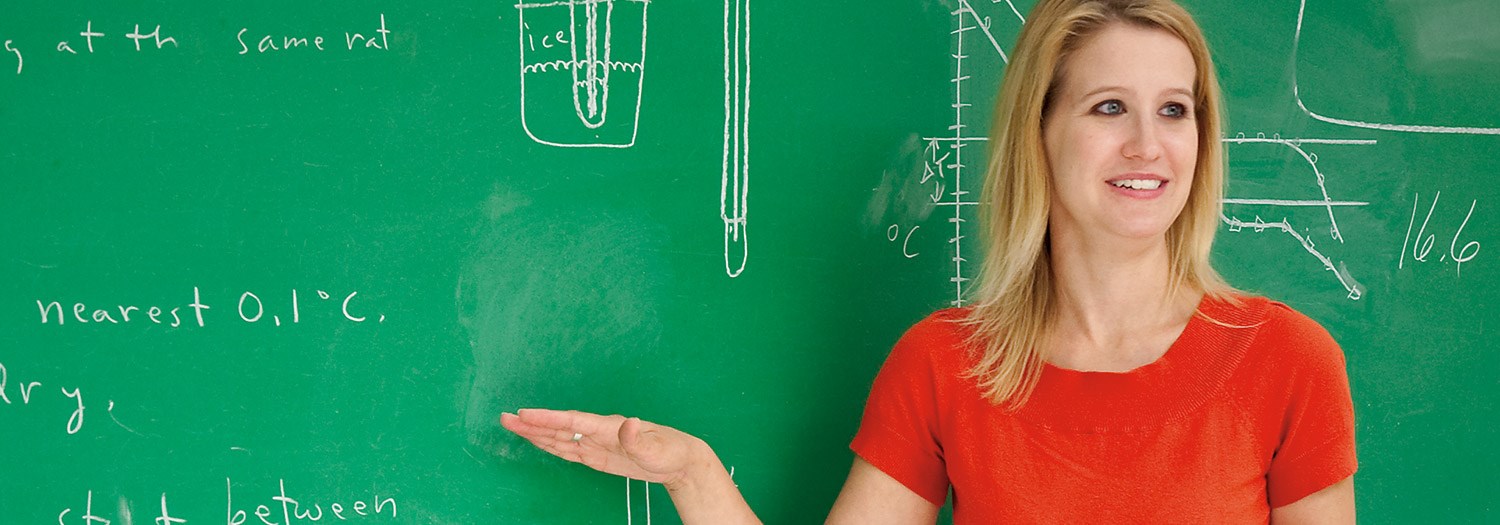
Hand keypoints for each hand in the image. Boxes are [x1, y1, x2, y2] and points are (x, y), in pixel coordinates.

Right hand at [500, 408, 705, 488]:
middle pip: (559, 427)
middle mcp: (598, 432)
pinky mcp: (597, 455)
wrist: (679, 459)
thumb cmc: (670, 450)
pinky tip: (537, 440)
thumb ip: (639, 438)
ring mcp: (596, 443)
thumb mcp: (657, 448)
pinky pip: (568, 449)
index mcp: (609, 427)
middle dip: (532, 424)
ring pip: (559, 437)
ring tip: (512, 426)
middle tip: (505, 418)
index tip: (525, 414)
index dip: (548, 418)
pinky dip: (550, 445)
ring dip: (535, 433)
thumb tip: (629, 424)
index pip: (572, 421)